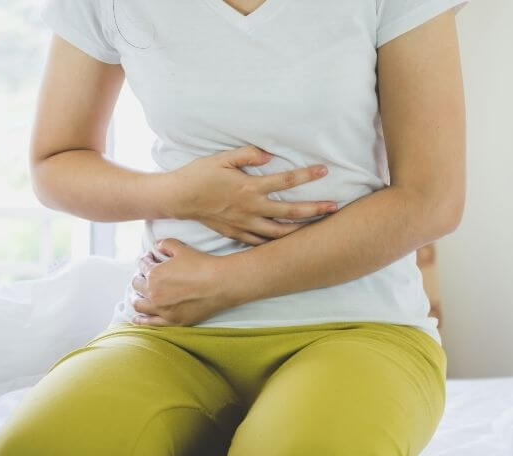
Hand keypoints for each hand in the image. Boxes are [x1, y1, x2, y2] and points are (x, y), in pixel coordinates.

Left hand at [129, 238, 239, 325]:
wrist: (221, 283)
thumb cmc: (203, 265)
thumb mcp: (182, 249)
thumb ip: (166, 244)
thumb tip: (157, 244)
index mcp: (154, 274)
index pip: (142, 266)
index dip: (145, 260)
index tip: (149, 259)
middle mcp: (154, 293)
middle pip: (137, 285)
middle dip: (140, 278)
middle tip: (144, 276)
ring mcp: (162, 309)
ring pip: (139, 305)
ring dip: (137, 298)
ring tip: (139, 295)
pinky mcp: (172, 321)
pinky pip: (150, 323)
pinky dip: (141, 320)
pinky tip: (136, 318)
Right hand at [160, 145, 338, 245]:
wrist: (177, 198)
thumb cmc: (199, 175)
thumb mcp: (222, 158)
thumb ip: (248, 155)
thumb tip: (269, 155)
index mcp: (250, 187)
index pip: (286, 181)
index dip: (307, 176)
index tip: (324, 171)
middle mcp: (251, 208)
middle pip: (290, 212)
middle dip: (315, 210)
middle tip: (334, 208)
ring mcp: (244, 224)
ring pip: (279, 233)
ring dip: (300, 231)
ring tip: (317, 228)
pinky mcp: (236, 234)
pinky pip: (261, 242)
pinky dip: (276, 244)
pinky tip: (287, 242)